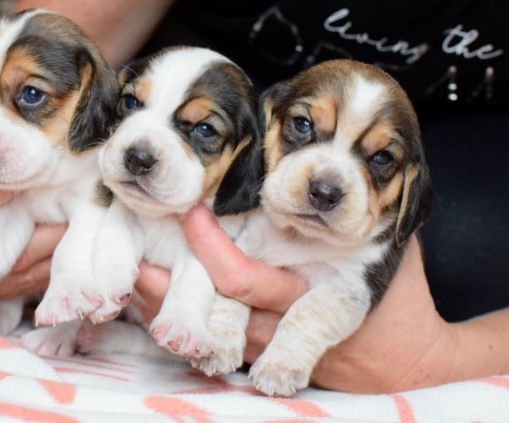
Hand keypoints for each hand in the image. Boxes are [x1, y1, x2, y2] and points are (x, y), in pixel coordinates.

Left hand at [135, 204, 476, 392]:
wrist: (407, 365)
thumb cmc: (400, 296)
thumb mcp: (387, 249)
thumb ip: (361, 214)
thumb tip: (330, 168)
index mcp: (312, 293)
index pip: (246, 279)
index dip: (210, 249)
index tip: (188, 213)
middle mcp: (280, 323)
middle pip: (209, 311)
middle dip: (166, 290)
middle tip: (130, 258)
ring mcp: (266, 344)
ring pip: (203, 330)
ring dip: (164, 309)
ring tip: (125, 278)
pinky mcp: (259, 353)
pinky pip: (212, 338)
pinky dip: (182, 321)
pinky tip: (148, 303)